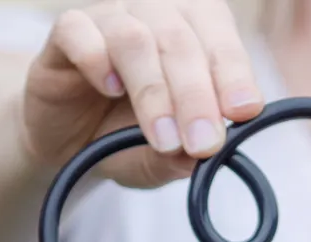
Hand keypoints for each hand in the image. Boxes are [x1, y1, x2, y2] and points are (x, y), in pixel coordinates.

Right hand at [21, 0, 264, 187]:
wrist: (69, 142)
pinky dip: (97, 60)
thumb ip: (181, 156)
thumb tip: (203, 157)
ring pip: (134, 38)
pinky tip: (110, 89)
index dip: (234, 74)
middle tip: (203, 143)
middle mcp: (154, 15)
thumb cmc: (125, 136)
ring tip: (163, 138)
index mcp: (195, 32)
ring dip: (153, 91)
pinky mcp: (67, 31)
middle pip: (180, 41)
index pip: (221, 41)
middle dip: (196, 96)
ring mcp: (109, 18)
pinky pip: (79, 32)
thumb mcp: (160, 157)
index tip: (243, 112)